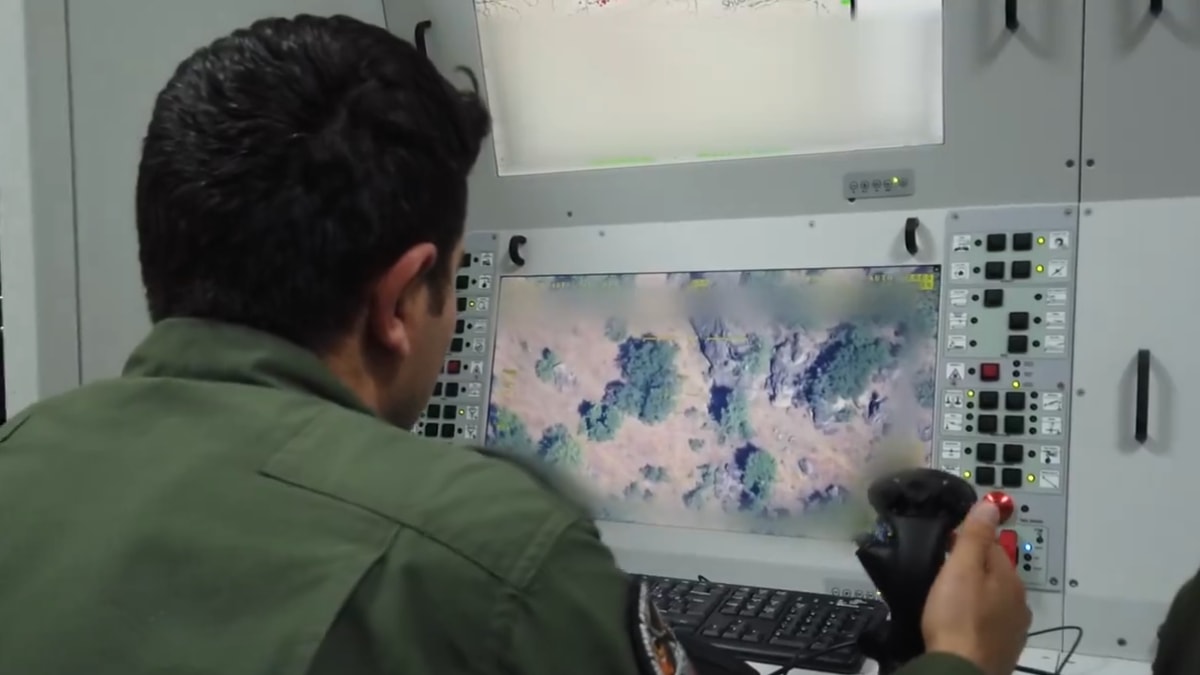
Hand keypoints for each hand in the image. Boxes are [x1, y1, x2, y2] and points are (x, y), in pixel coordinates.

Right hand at [921, 500, 1031, 674]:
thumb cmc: (957, 617)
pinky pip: (991, 623)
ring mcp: (1014, 628)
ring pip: (994, 599)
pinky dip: (978, 619)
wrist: (961, 671)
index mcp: (1010, 577)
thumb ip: (975, 536)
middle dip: (974, 569)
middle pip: (995, 573)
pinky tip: (962, 624)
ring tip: (950, 600)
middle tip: (943, 574)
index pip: (993, 545)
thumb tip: (990, 504)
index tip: (945, 546)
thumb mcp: (961, 569)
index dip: (967, 541)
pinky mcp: (1004, 649)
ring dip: (977, 595)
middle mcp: (1020, 601)